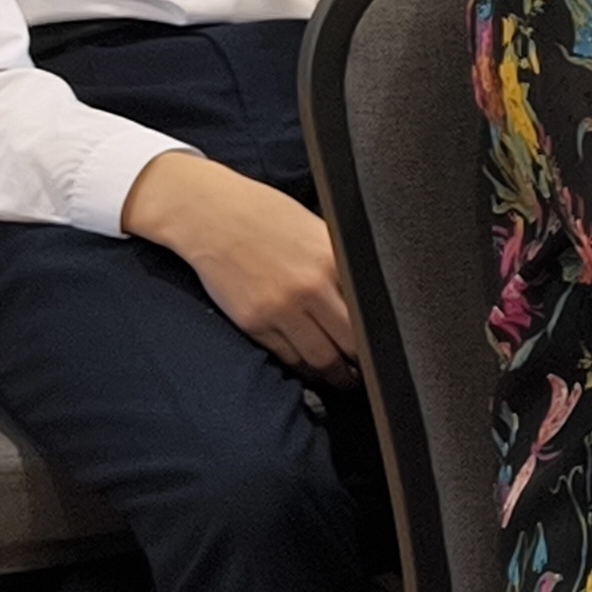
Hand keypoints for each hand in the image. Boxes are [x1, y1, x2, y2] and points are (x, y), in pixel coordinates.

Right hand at [124, 150, 357, 379]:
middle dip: (362, 363)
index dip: (379, 336)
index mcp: (333, 259)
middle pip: (352, 344)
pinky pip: (288, 357)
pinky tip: (310, 367)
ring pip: (321, 359)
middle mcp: (311, 287)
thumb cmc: (263, 216)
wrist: (209, 215)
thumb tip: (367, 295)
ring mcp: (281, 308)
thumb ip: (340, 261)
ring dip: (335, 375)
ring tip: (341, 377)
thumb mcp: (316, 228)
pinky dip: (302, 367)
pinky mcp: (255, 322)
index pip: (370, 312)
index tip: (382, 347)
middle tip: (366, 370)